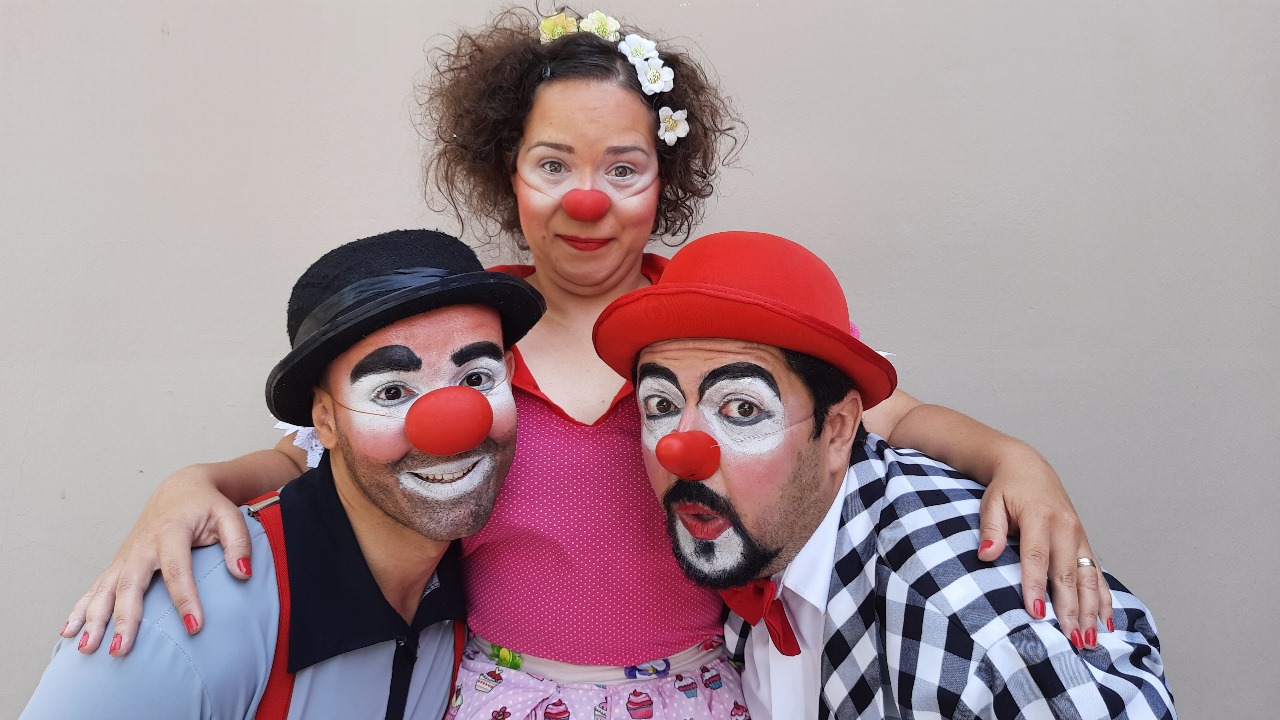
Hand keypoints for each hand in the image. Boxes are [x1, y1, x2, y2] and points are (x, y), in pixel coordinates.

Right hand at [59, 466, 252, 655]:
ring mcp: (127, 555)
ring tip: (87, 647)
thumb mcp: (230, 517)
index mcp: (171, 533)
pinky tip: (69, 631)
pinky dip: (80, 608)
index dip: (185, 599)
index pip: (177, 570)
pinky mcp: (119, 562)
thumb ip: (239, 543)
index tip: (193, 627)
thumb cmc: (207, 506)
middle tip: (122, 649)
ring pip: (105, 588)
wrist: (181, 488)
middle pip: (131, 585)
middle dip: (124, 618)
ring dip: (93, 618)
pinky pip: (96, 586)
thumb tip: (243, 573)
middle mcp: (143, 546)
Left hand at [976, 451, 1112, 649]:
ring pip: (1088, 579)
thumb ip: (991, 529)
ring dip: (1091, 611)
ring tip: (1090, 639)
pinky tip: (1106, 621)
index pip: (1037, 558)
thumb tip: (986, 554)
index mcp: (1040, 518)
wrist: (1028, 468)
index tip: (1036, 614)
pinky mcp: (1085, 543)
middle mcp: (1065, 529)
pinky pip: (1098, 574)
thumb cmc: (1007, 489)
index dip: (1037, 587)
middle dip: (1071, 610)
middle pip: (1068, 575)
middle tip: (1072, 640)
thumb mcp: (992, 503)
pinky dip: (1103, 598)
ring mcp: (1079, 537)